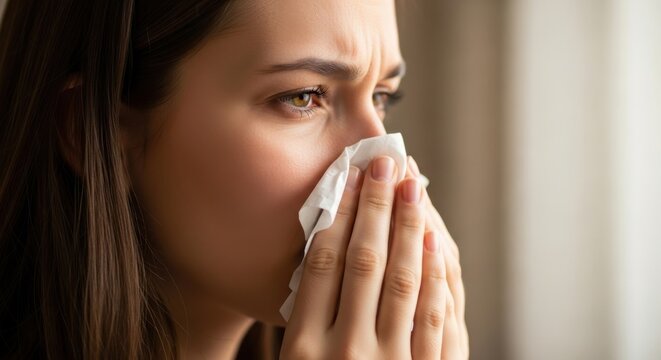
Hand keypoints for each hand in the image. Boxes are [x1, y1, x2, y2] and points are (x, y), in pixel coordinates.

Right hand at [280, 155, 467, 358]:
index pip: (323, 264)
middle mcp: (345, 351)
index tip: (348, 176)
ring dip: (408, 227)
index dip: (337, 215)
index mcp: (304, 346)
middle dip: (375, 206)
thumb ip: (305, 317)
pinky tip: (433, 238)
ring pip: (401, 281)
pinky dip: (433, 274)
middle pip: (364, 262)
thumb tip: (321, 248)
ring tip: (411, 185)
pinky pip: (432, 319)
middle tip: (384, 163)